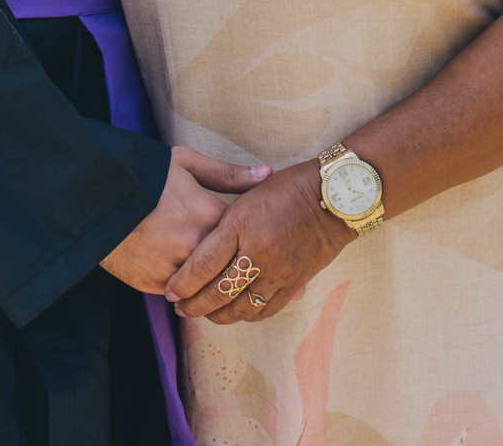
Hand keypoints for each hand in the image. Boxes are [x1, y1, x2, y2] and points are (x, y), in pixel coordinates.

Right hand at [101, 146, 270, 293]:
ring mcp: (174, 269)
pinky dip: (189, 291)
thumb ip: (229, 174)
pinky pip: (182, 295)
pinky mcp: (153, 284)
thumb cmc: (146, 174)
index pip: (247, 238)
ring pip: (208, 288)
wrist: (95, 196)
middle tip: (279, 285)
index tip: (275, 248)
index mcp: (208, 215)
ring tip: (235, 288)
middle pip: (232, 269)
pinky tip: (198, 286)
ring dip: (217, 287)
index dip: (259, 242)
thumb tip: (267, 174)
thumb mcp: (187, 164)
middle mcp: (195, 246)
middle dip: (246, 272)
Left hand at [165, 159, 351, 322]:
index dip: (183, 282)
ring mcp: (278, 271)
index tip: (170, 290)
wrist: (333, 198)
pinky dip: (246, 315)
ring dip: (217, 315)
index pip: (204, 263)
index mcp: (242, 223)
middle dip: (194, 304)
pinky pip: (264, 310)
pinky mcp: (294, 284)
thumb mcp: (248, 191)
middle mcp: (259, 251)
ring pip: (240, 308)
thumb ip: (224, 216)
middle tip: (179, 307)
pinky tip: (235, 312)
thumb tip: (198, 238)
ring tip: (203, 312)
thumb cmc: (287, 188)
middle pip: (218, 291)